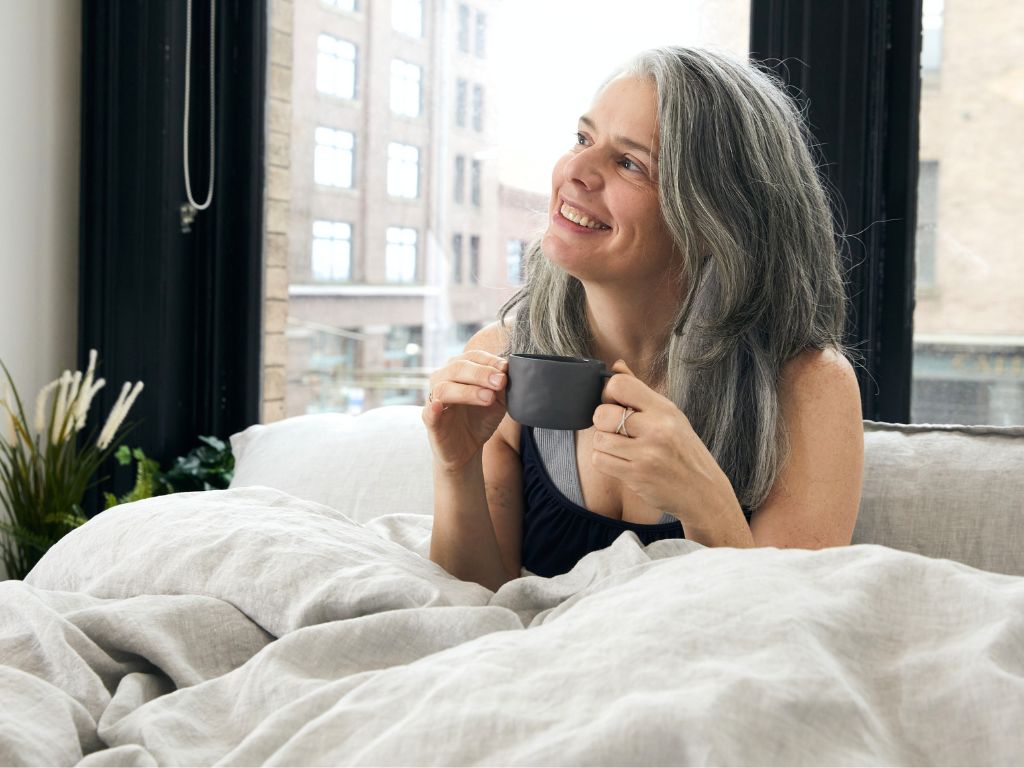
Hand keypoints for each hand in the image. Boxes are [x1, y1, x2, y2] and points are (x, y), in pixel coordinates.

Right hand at [422, 350, 508, 472]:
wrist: (467, 449)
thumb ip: (501, 386)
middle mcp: (443, 379)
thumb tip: (507, 370)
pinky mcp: (430, 421)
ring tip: (488, 398)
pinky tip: (438, 406)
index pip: (472, 357)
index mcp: (459, 370)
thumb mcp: (497, 401)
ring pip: (444, 388)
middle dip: (481, 373)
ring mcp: (434, 399)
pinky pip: (428, 413)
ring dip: (468, 391)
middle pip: (458, 368)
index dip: (489, 360)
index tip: (506, 368)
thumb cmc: (480, 419)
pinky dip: (433, 409)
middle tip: (501, 381)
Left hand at [590, 360, 741, 525]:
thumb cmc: (684, 451)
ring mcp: (646, 454)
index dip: (609, 393)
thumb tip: (616, 366)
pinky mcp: (636, 475)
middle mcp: (656, 429)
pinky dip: (605, 461)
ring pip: (599, 439)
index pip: (619, 385)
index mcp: (664, 409)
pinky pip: (600, 461)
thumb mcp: (670, 416)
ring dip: (605, 444)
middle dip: (603, 422)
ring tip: (622, 448)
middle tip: (617, 430)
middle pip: (602, 414)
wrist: (704, 491)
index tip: (616, 404)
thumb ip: (640, 392)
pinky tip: (622, 461)